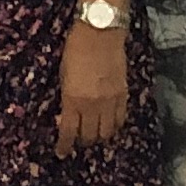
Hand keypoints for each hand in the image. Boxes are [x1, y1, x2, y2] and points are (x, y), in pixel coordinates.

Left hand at [55, 13, 130, 155]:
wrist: (101, 32)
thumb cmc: (75, 49)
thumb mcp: (63, 75)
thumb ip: (67, 98)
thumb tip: (68, 114)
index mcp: (73, 100)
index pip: (69, 133)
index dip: (65, 146)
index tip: (62, 153)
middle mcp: (93, 105)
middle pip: (89, 136)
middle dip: (82, 142)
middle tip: (78, 141)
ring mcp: (110, 101)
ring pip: (107, 132)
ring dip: (99, 137)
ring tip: (94, 135)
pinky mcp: (124, 95)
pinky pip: (120, 120)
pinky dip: (114, 126)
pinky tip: (109, 125)